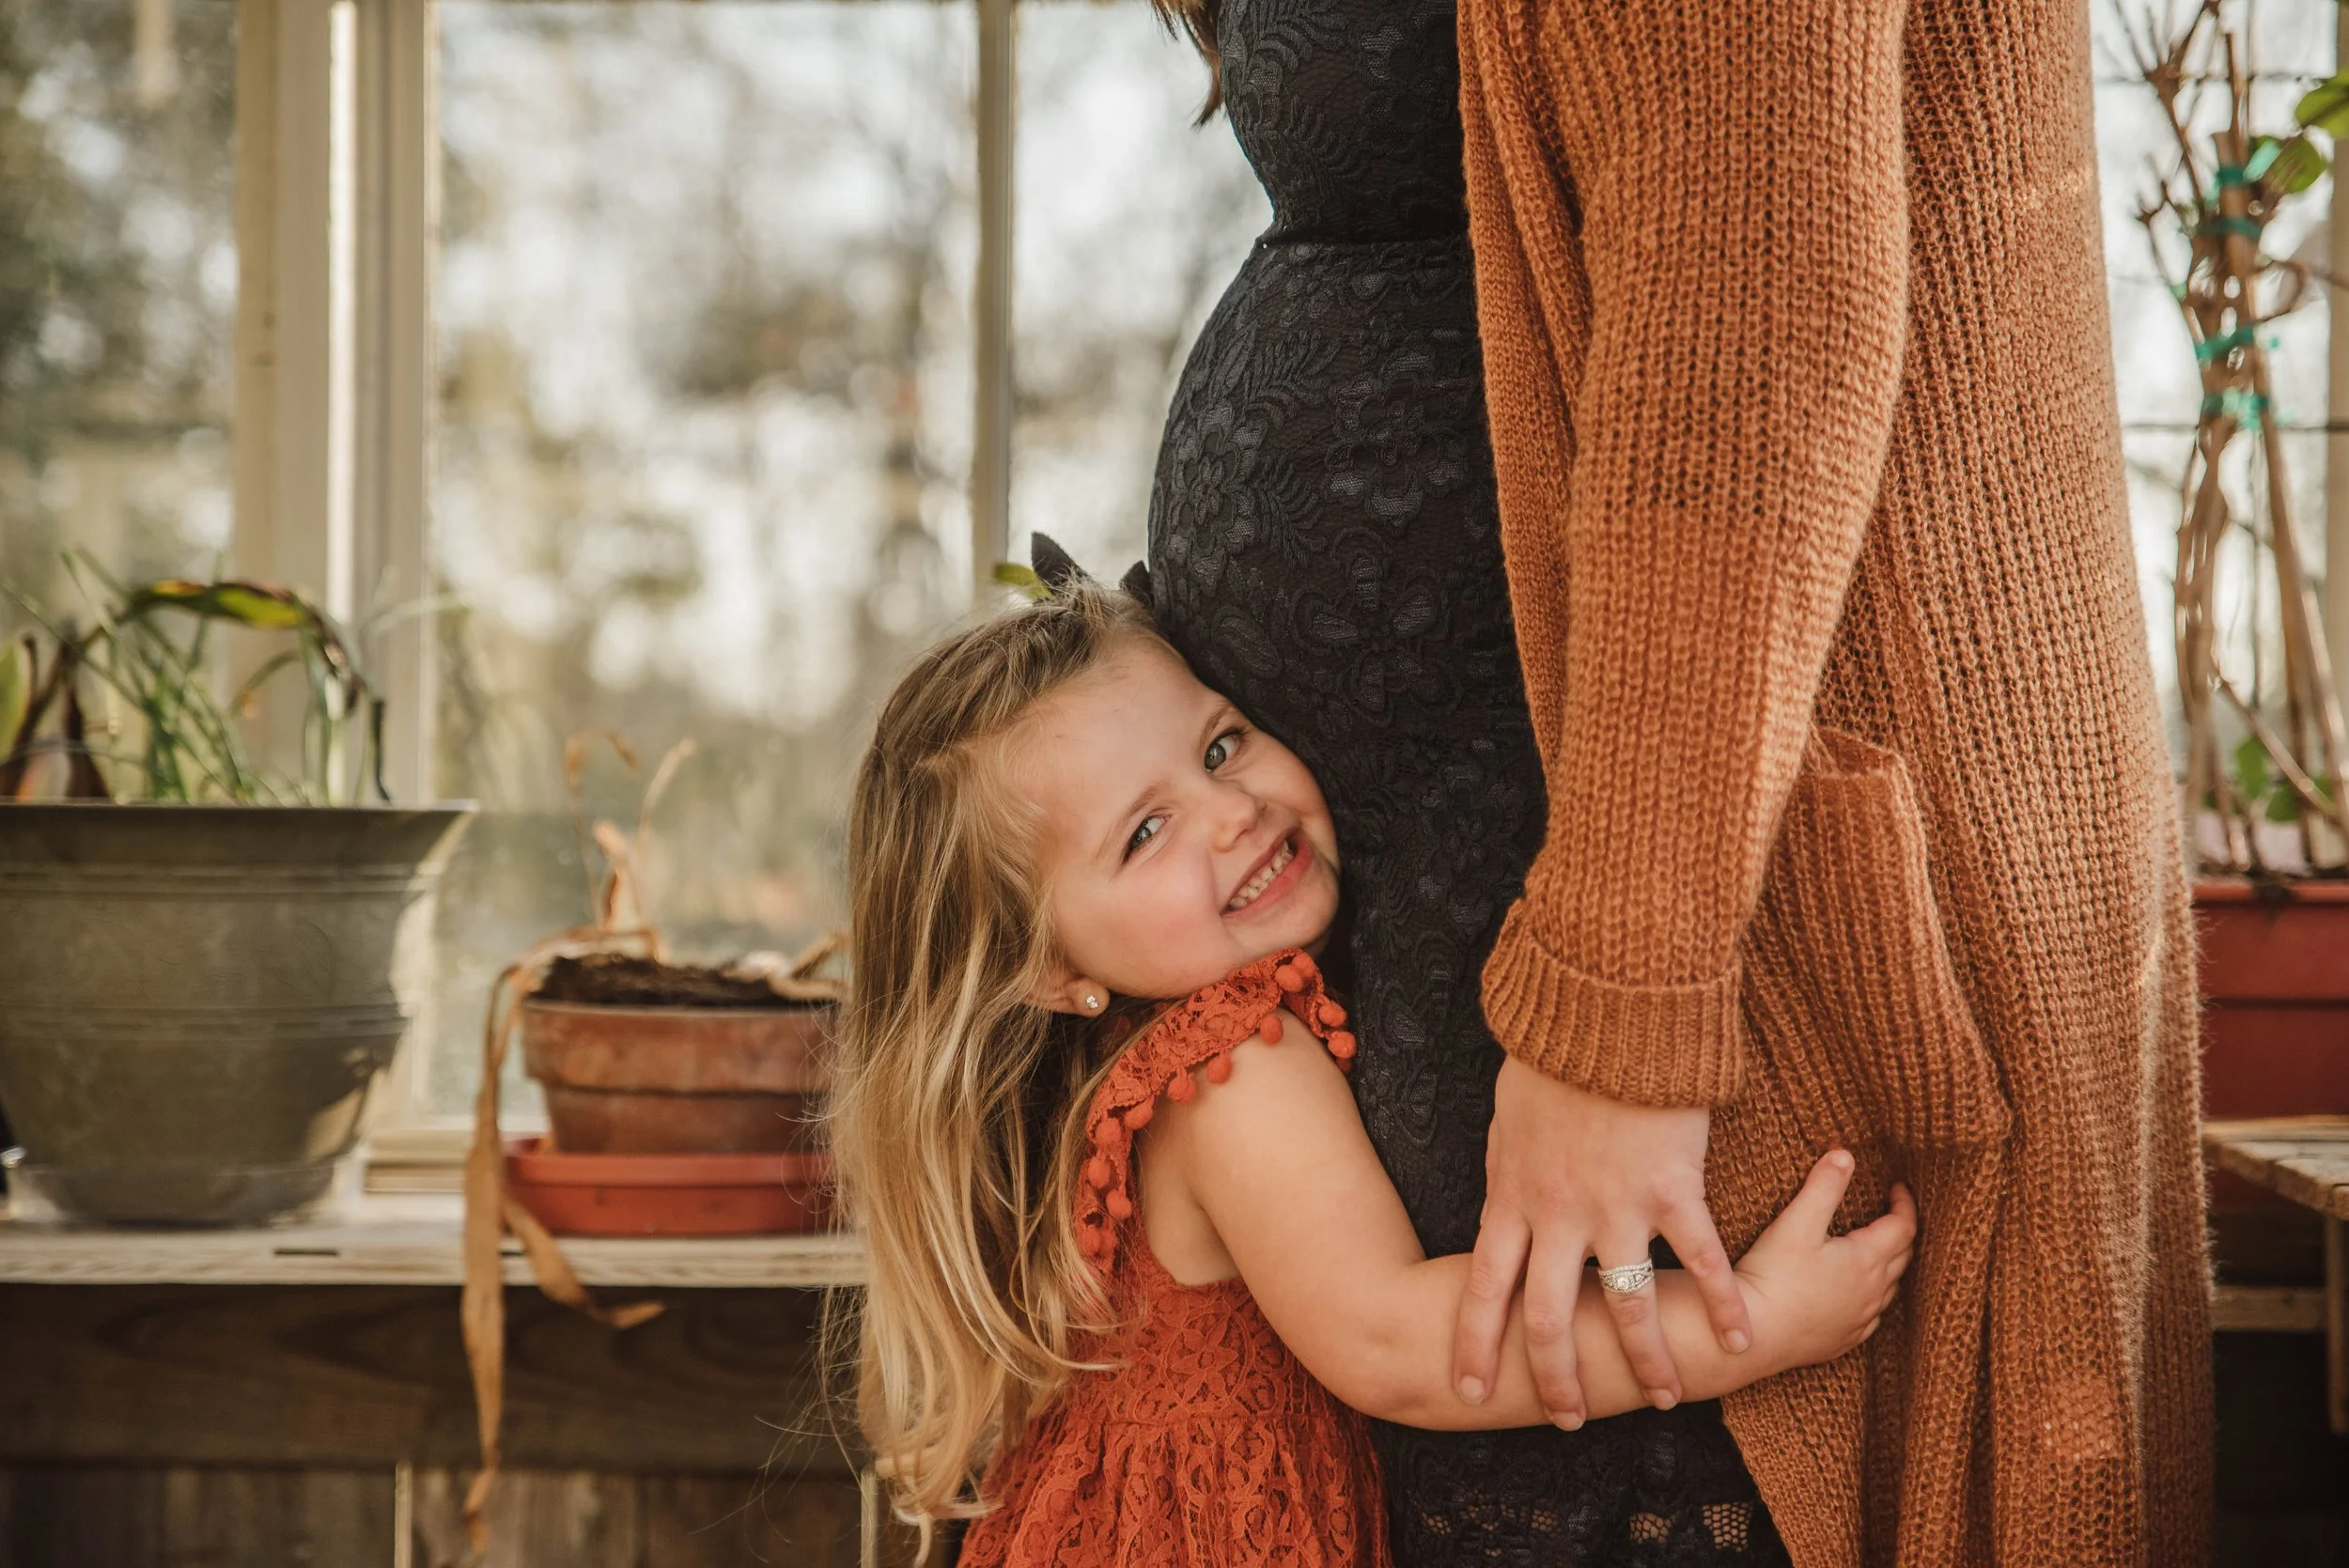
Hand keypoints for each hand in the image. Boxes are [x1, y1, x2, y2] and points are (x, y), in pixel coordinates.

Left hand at [1455, 1057, 1748, 1426]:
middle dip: (1555, 1378)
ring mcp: (1615, 1206)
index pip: (1482, 1287)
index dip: (1474, 1344)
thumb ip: (1509, 1172)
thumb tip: (1503, 1200)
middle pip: (1548, 1318)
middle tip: (1566, 1420)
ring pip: (1629, 1306)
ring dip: (1648, 1361)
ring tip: (1664, 1399)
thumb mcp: (1507, 1120)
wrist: (1603, 1010)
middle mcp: (1557, 1215)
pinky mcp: (1671, 1187)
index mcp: (1509, 1196)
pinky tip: (1738, 1337)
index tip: (1467, 1389)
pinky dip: (1723, 1302)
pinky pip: (1700, 1259)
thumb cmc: (1553, 1055)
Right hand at [1734, 1150, 1915, 1371]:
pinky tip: (1856, 1293)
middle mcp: (1872, 1293)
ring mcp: (1859, 1320)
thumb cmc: (1774, 1277)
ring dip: (1889, 1264)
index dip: (1904, 1203)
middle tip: (1890, 1212)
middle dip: (1901, 1231)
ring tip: (1876, 1248)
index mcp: (1867, 1260)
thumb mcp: (1797, 1223)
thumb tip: (1845, 1155)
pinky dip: (1871, 1296)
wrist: (1755, 1335)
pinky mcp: (1842, 1340)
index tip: (1896, 1186)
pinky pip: (1870, 1316)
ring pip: (1889, 1289)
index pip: (1903, 1227)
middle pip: (1903, 1257)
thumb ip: (1823, 1186)